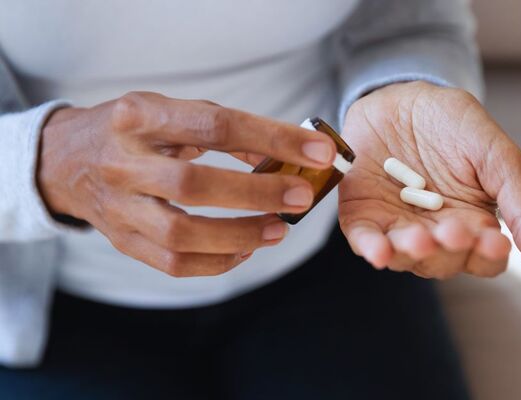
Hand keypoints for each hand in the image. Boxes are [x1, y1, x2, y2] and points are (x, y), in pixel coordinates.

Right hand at [38, 92, 336, 276]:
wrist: (64, 160)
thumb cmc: (132, 131)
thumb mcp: (169, 110)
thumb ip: (222, 127)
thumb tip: (283, 154)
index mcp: (139, 116)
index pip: (213, 125)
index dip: (271, 138)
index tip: (318, 150)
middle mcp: (123, 161)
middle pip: (193, 185)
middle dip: (257, 193)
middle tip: (301, 196)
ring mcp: (118, 206)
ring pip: (181, 234)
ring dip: (241, 235)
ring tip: (281, 229)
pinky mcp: (121, 240)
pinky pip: (173, 264)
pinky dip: (218, 262)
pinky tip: (247, 250)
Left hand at [338, 82, 520, 279]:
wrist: (402, 93)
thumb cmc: (456, 126)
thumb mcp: (499, 158)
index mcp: (475, 224)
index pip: (486, 259)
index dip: (489, 255)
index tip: (495, 239)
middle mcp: (437, 234)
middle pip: (445, 263)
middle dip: (449, 250)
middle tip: (452, 229)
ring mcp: (398, 227)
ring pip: (406, 257)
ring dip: (412, 252)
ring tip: (419, 238)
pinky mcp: (363, 216)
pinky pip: (365, 241)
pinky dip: (372, 249)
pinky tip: (379, 251)